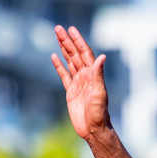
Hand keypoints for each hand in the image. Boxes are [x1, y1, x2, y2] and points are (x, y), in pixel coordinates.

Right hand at [51, 25, 108, 141]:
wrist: (93, 129)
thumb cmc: (99, 113)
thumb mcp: (100, 93)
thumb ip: (99, 75)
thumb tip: (102, 57)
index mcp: (93, 75)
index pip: (85, 53)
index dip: (78, 41)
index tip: (71, 29)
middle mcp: (86, 76)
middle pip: (75, 54)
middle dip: (67, 41)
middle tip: (58, 28)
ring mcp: (78, 83)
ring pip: (69, 62)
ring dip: (63, 49)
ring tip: (57, 36)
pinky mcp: (71, 92)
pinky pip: (64, 75)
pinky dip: (59, 65)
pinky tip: (54, 56)